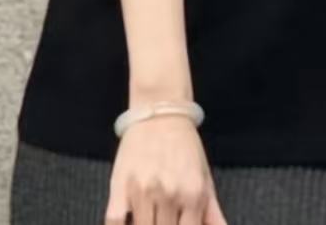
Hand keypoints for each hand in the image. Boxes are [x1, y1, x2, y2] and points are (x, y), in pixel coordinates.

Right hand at [104, 113, 228, 224]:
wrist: (160, 111)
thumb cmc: (184, 145)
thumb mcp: (204, 176)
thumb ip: (212, 212)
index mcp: (193, 194)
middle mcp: (169, 194)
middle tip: (163, 219)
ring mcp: (142, 191)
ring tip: (150, 217)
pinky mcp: (119, 186)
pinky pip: (113, 221)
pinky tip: (128, 221)